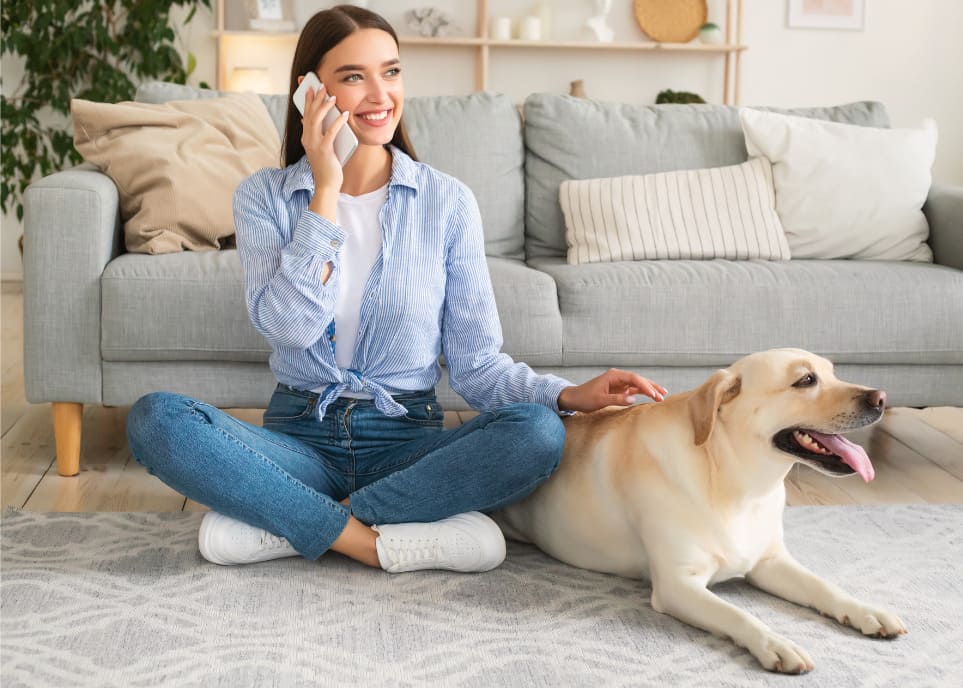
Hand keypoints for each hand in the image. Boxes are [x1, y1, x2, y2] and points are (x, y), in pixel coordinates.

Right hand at [300, 81, 350, 196]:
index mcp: (306, 137)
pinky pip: (330, 132)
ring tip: (332, 96)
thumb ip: (319, 136)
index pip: (305, 114)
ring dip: (324, 106)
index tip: (310, 87)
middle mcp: (307, 139)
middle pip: (310, 113)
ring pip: (316, 120)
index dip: (307, 100)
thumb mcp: (321, 148)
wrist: (326, 184)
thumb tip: (321, 124)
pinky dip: (338, 122)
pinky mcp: (324, 150)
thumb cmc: (326, 166)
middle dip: (316, 98)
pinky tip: (344, 114)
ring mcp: (314, 144)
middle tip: (322, 85)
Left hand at [557, 368, 667, 412]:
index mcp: (613, 375)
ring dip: (649, 389)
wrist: (574, 399)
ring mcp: (619, 383)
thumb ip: (617, 399)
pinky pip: (633, 390)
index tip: (653, 393)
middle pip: (638, 380)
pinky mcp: (618, 389)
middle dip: (651, 387)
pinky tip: (651, 396)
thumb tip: (633, 399)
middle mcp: (617, 377)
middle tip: (663, 395)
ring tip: (663, 395)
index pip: (633, 378)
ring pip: (637, 384)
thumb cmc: (585, 398)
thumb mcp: (600, 400)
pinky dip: (642, 392)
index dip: (645, 385)